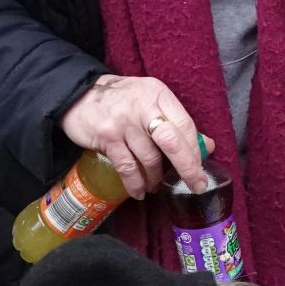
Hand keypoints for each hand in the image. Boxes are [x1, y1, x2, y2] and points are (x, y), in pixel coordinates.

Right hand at [59, 75, 212, 198]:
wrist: (77, 94)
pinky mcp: (106, 137)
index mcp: (158, 94)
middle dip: (187, 168)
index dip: (195, 151)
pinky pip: (127, 167)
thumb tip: (207, 146)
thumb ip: (177, 122)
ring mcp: (123, 122)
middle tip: (195, 186)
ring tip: (157, 186)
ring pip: (149, 158)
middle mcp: (142, 106)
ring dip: (156, 178)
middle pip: (172, 142)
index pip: (185, 125)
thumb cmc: (122, 100)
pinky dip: (135, 183)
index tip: (200, 169)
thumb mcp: (152, 100)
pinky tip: (139, 191)